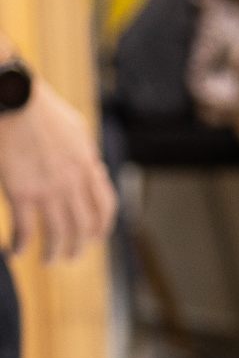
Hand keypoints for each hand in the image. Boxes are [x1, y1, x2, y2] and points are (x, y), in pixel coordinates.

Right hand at [0, 77, 113, 261]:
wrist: (13, 96)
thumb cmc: (39, 105)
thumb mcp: (76, 127)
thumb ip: (85, 151)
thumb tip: (93, 166)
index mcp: (87, 166)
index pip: (105, 207)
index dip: (102, 226)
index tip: (96, 237)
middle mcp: (73, 182)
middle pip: (84, 226)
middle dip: (80, 246)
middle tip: (71, 256)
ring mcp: (48, 189)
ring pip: (58, 233)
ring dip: (54, 252)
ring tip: (48, 261)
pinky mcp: (21, 191)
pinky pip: (25, 228)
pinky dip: (22, 244)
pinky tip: (17, 251)